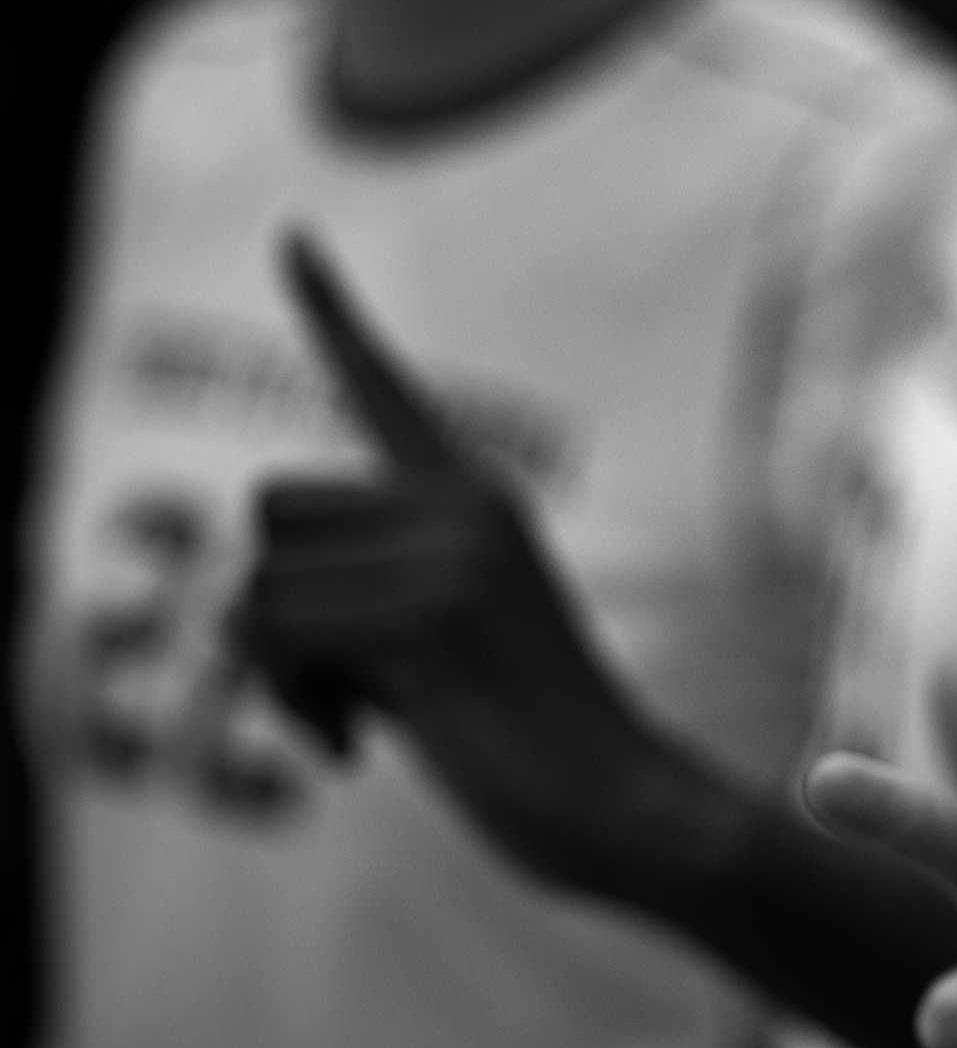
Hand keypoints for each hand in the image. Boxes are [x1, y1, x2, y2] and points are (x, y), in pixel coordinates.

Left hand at [235, 234, 741, 896]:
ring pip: (257, 582)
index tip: (288, 236)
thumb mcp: (432, 652)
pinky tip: (365, 748)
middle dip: (272, 608)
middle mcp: (467, 501)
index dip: (330, 312)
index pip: (383, 390)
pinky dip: (291, 703)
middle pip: (269, 510)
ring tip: (365, 721)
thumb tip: (237, 607)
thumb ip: (362, 599)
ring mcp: (455, 547)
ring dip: (277, 671)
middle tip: (345, 691)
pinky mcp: (435, 608)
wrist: (626, 811)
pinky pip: (270, 635)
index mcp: (476, 501)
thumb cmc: (526, 750)